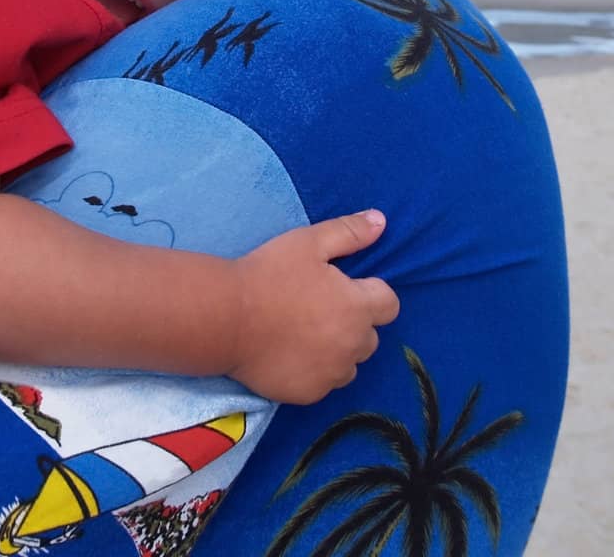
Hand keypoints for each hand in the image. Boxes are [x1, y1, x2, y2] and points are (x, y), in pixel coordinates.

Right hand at [227, 209, 399, 404]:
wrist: (225, 319)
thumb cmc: (268, 275)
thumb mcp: (309, 242)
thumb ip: (350, 232)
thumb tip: (382, 221)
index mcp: (358, 307)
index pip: (389, 305)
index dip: (370, 293)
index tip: (342, 287)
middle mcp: (353, 345)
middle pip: (370, 337)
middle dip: (353, 323)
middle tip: (317, 309)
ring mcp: (331, 374)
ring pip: (349, 364)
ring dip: (337, 351)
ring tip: (304, 334)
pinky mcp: (309, 393)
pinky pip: (324, 383)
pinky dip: (315, 371)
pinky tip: (289, 354)